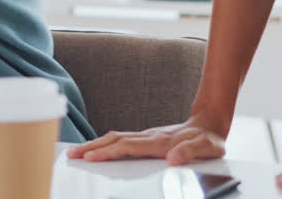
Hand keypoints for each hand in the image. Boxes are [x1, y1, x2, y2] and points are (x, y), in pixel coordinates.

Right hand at [67, 117, 226, 163]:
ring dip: (94, 145)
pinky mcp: (145, 138)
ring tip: (77, 152)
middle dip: (92, 147)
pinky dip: (104, 144)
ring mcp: (146, 135)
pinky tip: (97, 149)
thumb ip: (190, 151)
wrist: (210, 122)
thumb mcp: (207, 147)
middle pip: (114, 140)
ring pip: (114, 138)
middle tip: (72, 155)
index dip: (109, 152)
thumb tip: (172, 158)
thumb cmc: (208, 138)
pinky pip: (120, 140)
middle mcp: (149, 136)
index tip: (91, 158)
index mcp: (160, 141)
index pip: (128, 147)